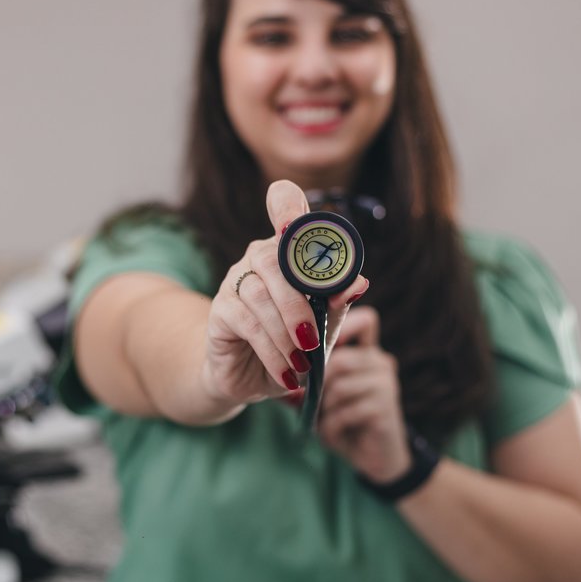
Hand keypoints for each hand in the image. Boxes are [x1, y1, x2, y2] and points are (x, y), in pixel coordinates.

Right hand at [201, 180, 368, 406]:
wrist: (251, 377)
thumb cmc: (293, 344)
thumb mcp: (323, 327)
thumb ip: (338, 303)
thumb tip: (359, 282)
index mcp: (288, 249)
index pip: (282, 205)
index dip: (286, 204)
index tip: (291, 222)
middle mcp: (258, 257)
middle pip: (273, 259)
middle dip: (297, 302)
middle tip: (313, 338)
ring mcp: (235, 281)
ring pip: (259, 294)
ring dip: (285, 333)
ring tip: (301, 361)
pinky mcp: (220, 310)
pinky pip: (247, 323)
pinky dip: (270, 350)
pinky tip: (284, 371)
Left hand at [318, 305, 410, 481]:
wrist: (375, 458)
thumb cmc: (344, 421)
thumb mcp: (322, 396)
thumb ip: (305, 377)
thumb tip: (275, 363)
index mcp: (367, 352)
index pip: (364, 320)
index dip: (343, 322)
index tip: (315, 339)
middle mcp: (380, 361)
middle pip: (339, 359)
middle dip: (318, 384)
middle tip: (310, 402)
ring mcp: (386, 383)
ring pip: (339, 385)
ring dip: (324, 408)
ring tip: (322, 419)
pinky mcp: (386, 407)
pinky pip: (346, 410)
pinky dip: (332, 425)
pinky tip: (332, 432)